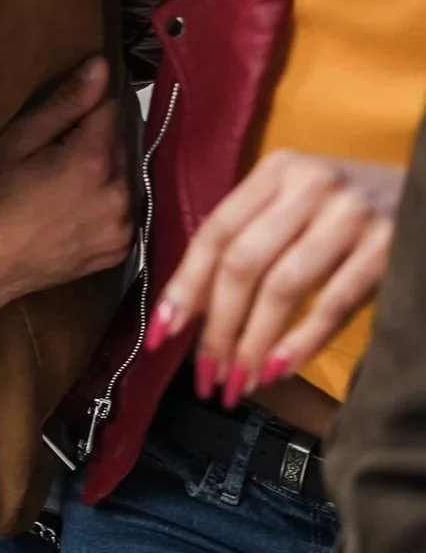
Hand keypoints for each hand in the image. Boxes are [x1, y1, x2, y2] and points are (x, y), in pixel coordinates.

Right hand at [0, 56, 132, 315]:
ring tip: (65, 181)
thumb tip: (101, 65)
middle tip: (58, 151)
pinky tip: (75, 207)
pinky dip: (107, 202)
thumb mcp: (20, 141)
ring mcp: (124, 225)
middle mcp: (120, 193)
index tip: (63, 119)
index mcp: (95, 160)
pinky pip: (124, 209)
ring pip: (126, 177)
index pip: (111, 110)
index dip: (86, 108)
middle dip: (98, 139)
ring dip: (106, 171)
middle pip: (122, 144)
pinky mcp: (121, 248)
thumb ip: (67, 102)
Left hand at [148, 149, 400, 407]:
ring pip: (284, 287)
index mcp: (278, 171)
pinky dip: (302, 341)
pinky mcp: (389, 246)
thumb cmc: (354, 207)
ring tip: (239, 381)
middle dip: (218, 326)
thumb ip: (253, 238)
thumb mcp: (301, 203)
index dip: (185, 286)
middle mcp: (310, 186)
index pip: (216, 232)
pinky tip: (279, 368)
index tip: (163, 332)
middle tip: (206, 374)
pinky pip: (334, 303)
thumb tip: (195, 307)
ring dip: (254, 342)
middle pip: (243, 263)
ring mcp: (352, 215)